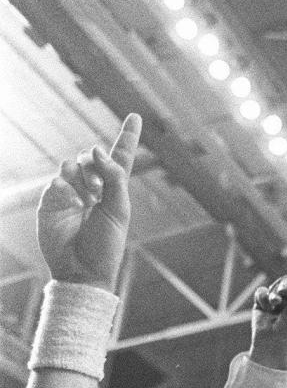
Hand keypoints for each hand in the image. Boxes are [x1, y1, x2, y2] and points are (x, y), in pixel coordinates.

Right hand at [36, 113, 141, 290]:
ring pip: (73, 166)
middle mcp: (92, 189)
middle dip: (96, 166)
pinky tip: (71, 201)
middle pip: (93, 158)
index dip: (128, 137)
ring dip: (81, 177)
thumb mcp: (119, 210)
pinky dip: (64, 188)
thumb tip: (97, 150)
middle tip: (97, 189)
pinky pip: (56, 182)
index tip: (135, 115)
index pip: (120, 158)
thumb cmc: (106, 245)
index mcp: (114, 191)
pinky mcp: (51, 202)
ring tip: (84, 200)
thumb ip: (114, 177)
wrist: (82, 271)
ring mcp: (71, 194)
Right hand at [250, 264, 286, 368]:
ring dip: (274, 294)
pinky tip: (266, 308)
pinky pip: (261, 292)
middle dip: (286, 285)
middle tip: (284, 292)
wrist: (272, 348)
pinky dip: (263, 298)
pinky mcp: (262, 304)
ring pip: (274, 285)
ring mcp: (277, 302)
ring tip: (275, 304)